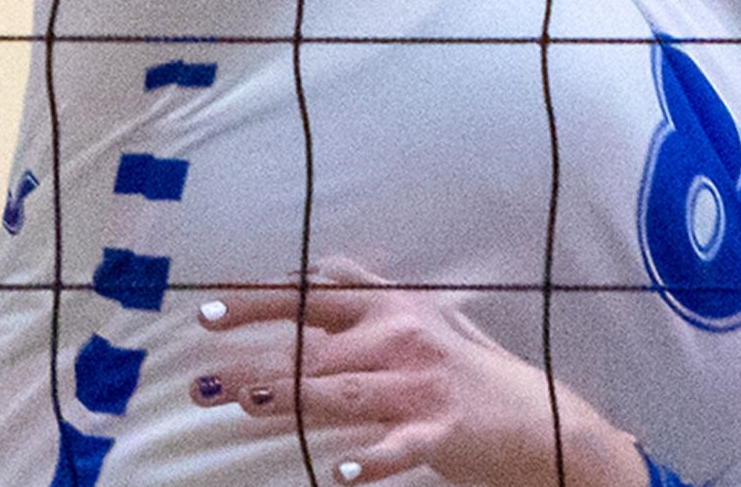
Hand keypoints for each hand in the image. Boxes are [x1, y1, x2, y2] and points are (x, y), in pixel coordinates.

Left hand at [194, 263, 649, 486]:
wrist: (539, 417)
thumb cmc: (468, 368)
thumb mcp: (423, 315)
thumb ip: (368, 297)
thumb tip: (308, 273)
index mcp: (393, 307)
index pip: (314, 294)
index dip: (259, 300)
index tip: (207, 313)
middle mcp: (402, 337)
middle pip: (312, 348)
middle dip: (252, 364)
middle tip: (201, 383)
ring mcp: (421, 384)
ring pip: (342, 390)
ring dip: (291, 398)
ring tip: (248, 404)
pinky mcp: (441, 429)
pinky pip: (400, 446)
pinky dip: (374, 460)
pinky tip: (344, 472)